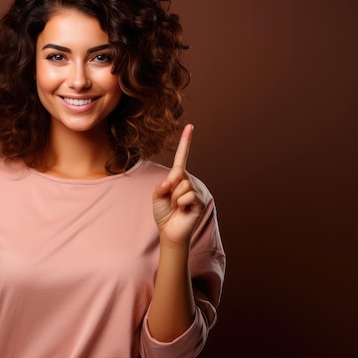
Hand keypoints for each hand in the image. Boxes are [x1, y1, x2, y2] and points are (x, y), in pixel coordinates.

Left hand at [152, 124, 205, 246]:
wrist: (169, 231)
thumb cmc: (163, 213)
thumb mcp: (157, 195)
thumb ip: (162, 185)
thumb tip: (172, 180)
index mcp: (178, 177)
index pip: (181, 157)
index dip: (185, 142)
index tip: (190, 126)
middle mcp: (189, 181)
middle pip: (177, 174)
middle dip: (169, 188)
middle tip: (170, 201)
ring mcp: (196, 190)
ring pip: (182, 185)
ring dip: (174, 198)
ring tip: (176, 207)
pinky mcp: (200, 200)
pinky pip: (188, 195)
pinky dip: (181, 203)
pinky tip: (183, 210)